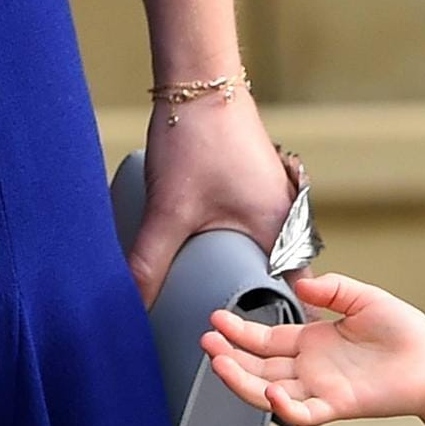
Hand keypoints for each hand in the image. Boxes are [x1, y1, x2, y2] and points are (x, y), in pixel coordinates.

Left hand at [128, 89, 294, 306]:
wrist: (202, 82)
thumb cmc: (198, 141)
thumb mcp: (170, 211)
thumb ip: (150, 261)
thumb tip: (130, 305)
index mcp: (284, 229)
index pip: (294, 291)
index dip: (277, 318)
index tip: (261, 343)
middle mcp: (291, 215)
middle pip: (281, 272)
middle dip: (257, 299)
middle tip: (233, 327)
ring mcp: (278, 197)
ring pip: (269, 249)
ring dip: (248, 269)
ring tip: (220, 294)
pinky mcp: (260, 184)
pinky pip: (259, 227)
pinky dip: (242, 243)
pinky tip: (215, 247)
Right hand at [200, 273, 424, 425]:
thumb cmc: (406, 334)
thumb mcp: (365, 299)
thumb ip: (333, 290)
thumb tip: (302, 285)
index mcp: (314, 342)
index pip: (265, 339)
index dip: (239, 332)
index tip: (216, 319)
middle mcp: (311, 368)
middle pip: (257, 366)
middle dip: (229, 355)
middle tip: (207, 341)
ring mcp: (320, 388)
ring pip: (268, 391)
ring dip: (241, 379)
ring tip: (219, 362)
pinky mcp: (336, 405)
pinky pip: (301, 413)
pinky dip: (282, 407)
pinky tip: (268, 390)